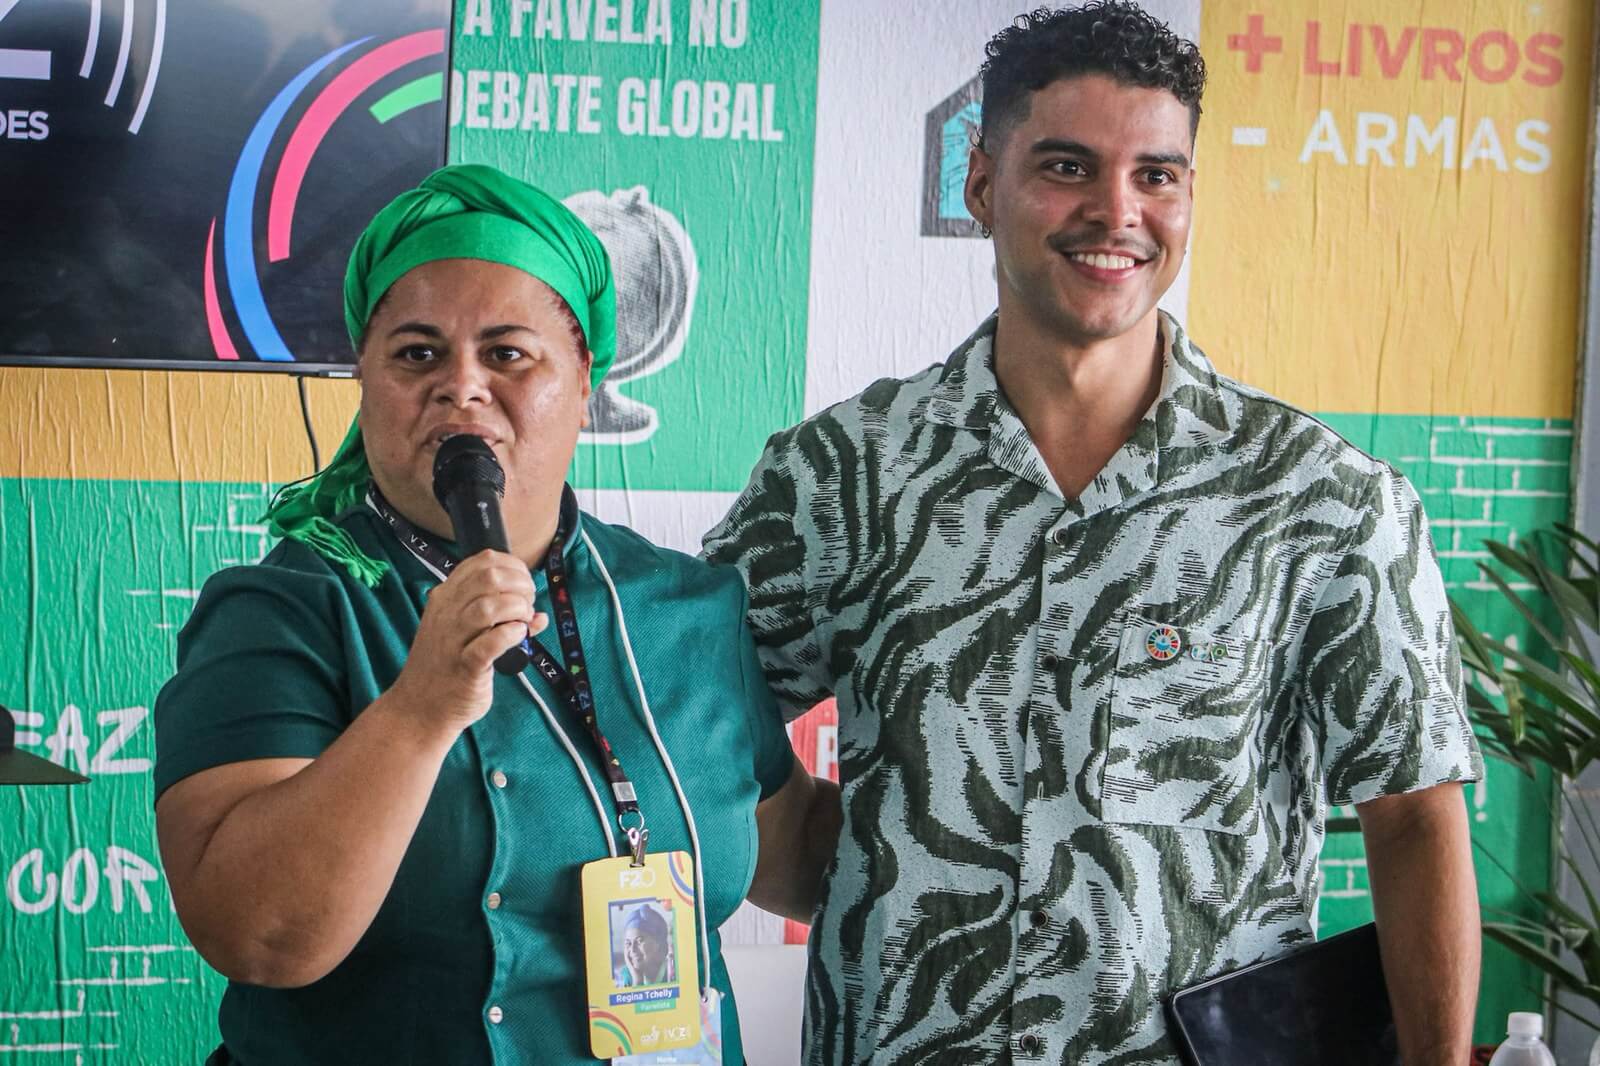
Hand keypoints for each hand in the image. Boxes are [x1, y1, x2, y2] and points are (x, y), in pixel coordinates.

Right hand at [389, 551, 546, 732]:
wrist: (419, 707)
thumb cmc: (447, 666)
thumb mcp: (464, 633)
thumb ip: (499, 618)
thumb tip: (539, 615)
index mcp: (445, 597)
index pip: (482, 561)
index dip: (513, 567)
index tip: (524, 585)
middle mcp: (447, 613)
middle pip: (489, 578)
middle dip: (520, 585)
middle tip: (528, 604)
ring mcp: (453, 639)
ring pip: (489, 606)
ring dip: (517, 608)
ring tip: (524, 620)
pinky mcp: (465, 667)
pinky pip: (491, 643)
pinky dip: (511, 634)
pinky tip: (519, 636)